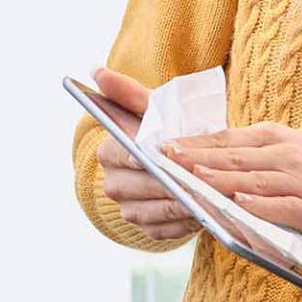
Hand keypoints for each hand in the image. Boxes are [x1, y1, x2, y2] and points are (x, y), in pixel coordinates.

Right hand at [91, 67, 200, 240]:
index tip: (162, 156)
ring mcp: (130, 209)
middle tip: (195, 180)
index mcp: (109, 153)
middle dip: (169, 184)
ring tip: (206, 198)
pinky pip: (166, 230)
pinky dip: (185, 222)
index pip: (124, 157)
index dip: (143, 158)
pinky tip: (205, 213)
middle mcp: (114, 185)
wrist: (182, 160)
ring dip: (181, 205)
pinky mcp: (149, 228)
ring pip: (155, 212)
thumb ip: (127, 92)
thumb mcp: (151, 109)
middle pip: (142, 188)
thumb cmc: (166, 130)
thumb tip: (96, 70)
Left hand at [167, 124, 301, 236]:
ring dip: (223, 181)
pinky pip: (281, 207)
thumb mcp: (280, 148)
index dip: (197, 143)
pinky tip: (238, 204)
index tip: (167, 146)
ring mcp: (300, 182)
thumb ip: (246, 150)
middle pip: (237, 158)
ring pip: (254, 181)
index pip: (228, 138)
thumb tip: (199, 153)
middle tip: (170, 161)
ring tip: (195, 180)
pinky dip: (259, 206)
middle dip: (200, 160)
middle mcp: (288, 155)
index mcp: (276, 136)